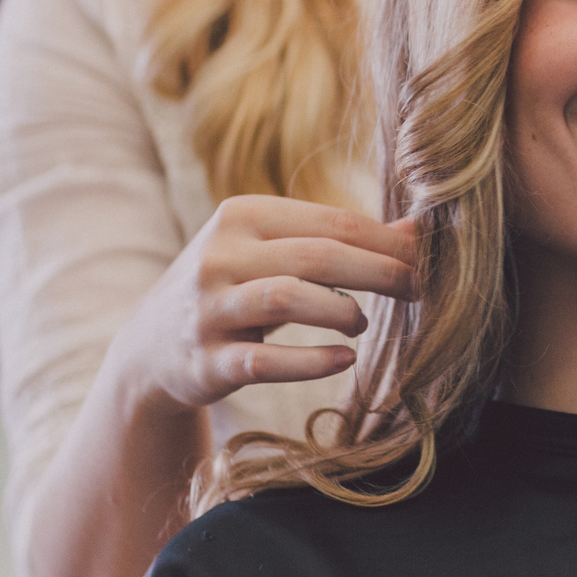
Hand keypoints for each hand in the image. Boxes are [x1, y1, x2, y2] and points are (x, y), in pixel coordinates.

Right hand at [111, 195, 419, 414]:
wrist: (150, 349)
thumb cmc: (234, 288)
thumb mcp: (276, 252)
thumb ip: (340, 239)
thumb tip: (418, 230)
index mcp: (242, 214)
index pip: (333, 221)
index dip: (387, 241)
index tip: (426, 259)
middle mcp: (221, 254)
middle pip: (318, 255)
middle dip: (379, 272)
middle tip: (417, 289)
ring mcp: (210, 308)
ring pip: (288, 297)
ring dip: (341, 311)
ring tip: (363, 324)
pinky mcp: (206, 360)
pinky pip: (265, 360)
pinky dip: (311, 361)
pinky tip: (344, 360)